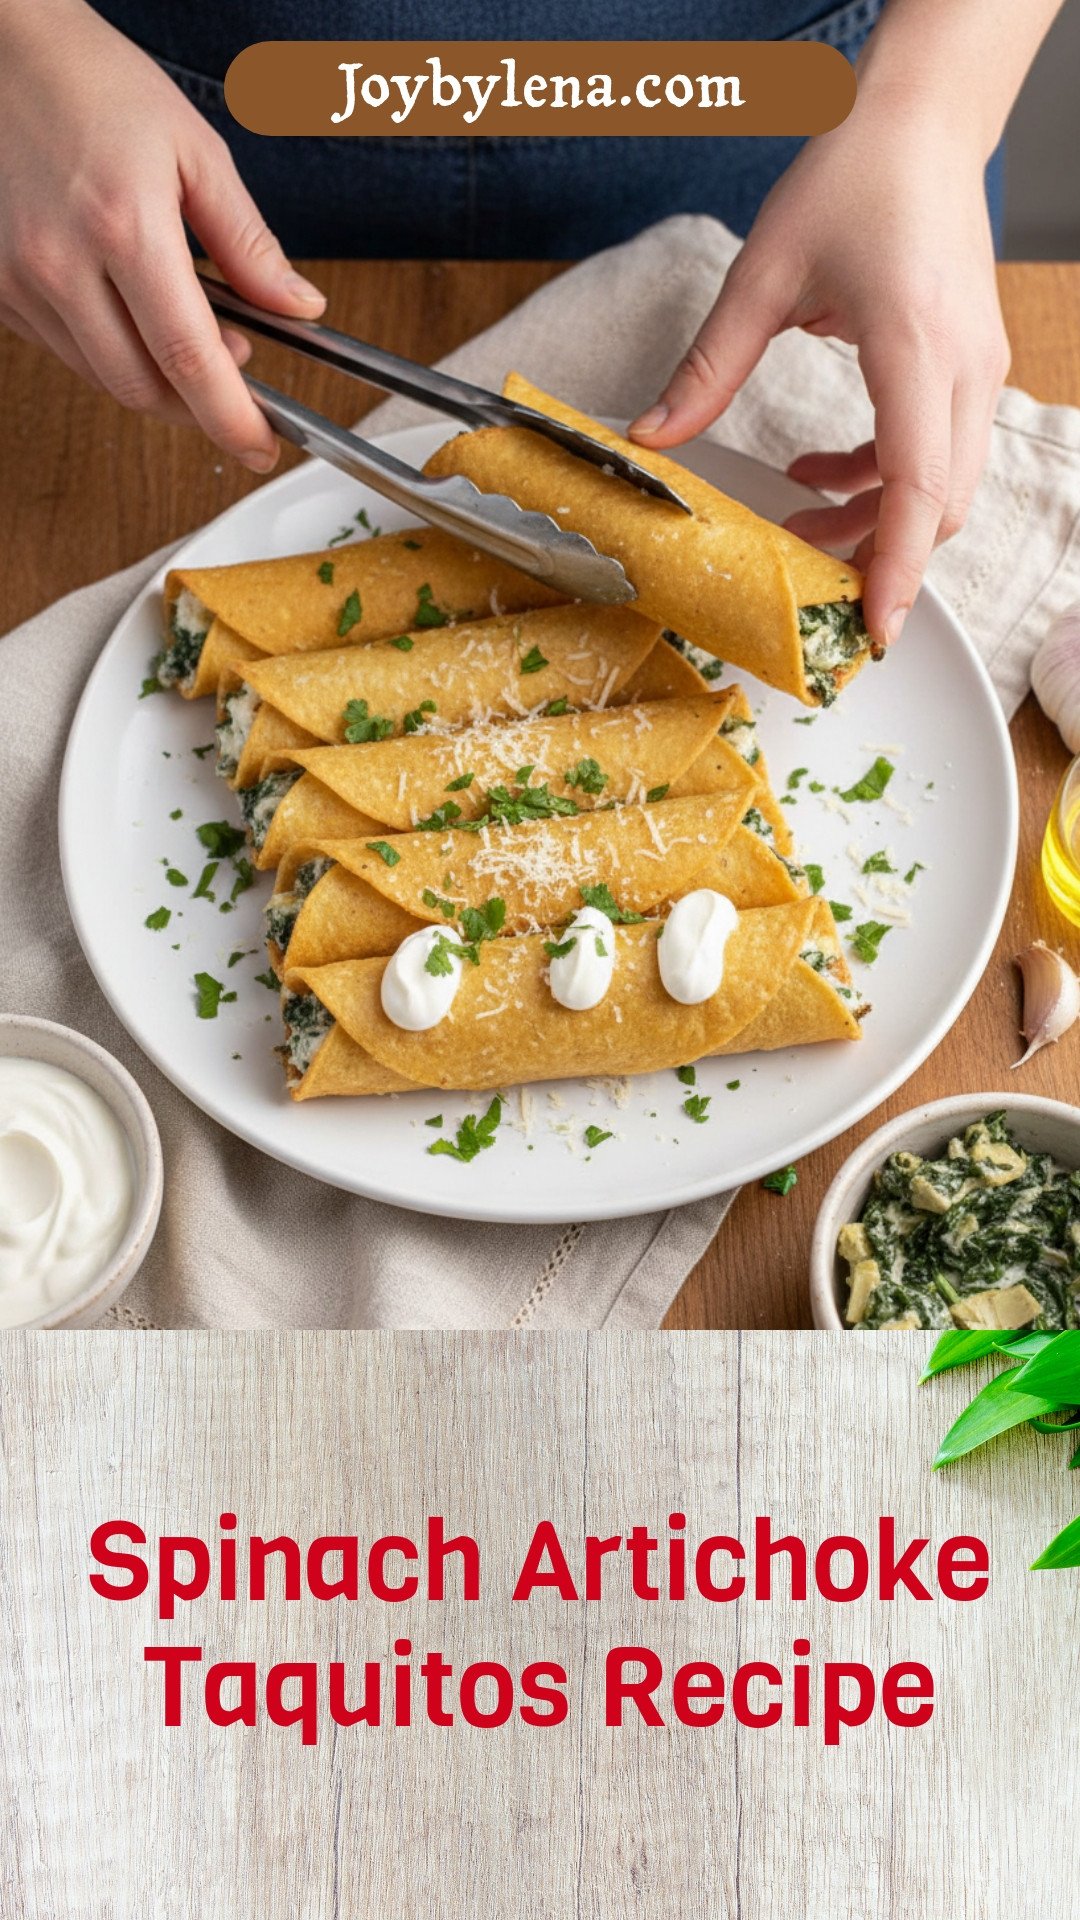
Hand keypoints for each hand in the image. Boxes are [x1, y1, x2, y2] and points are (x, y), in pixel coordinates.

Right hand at [0, 0, 325, 469]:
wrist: (7, 53)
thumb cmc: (97, 85)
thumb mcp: (196, 153)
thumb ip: (249, 243)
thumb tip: (299, 307)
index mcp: (123, 226)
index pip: (188, 358)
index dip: (230, 417)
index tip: (259, 444)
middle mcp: (60, 262)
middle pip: (142, 387)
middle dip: (197, 404)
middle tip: (235, 376)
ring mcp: (20, 280)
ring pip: (102, 378)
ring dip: (155, 378)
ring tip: (187, 333)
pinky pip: (65, 351)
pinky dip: (110, 352)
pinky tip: (130, 313)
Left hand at [629, 100, 1009, 647]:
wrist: (921, 121)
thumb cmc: (855, 177)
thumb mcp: (764, 273)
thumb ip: (708, 367)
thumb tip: (649, 438)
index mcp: (916, 346)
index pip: (917, 486)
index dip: (895, 568)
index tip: (872, 628)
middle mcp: (963, 368)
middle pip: (938, 506)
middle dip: (878, 559)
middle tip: (807, 586)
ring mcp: (976, 369)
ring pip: (943, 488)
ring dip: (875, 521)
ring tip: (800, 522)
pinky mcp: (969, 367)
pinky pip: (937, 454)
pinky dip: (882, 482)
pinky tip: (819, 472)